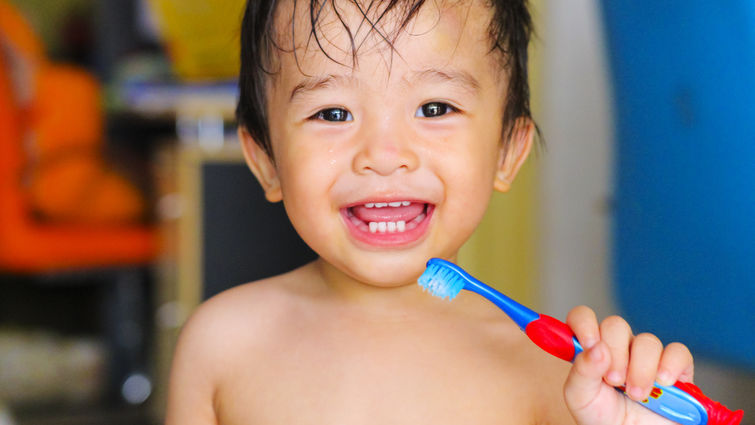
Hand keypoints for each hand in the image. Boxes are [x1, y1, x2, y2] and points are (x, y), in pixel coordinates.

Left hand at [562, 306, 694, 424]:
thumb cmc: (602, 416)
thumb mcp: (580, 396)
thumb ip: (582, 371)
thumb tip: (596, 347)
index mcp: (593, 348)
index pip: (583, 317)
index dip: (584, 323)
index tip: (589, 343)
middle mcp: (620, 347)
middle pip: (616, 325)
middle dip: (614, 354)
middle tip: (614, 382)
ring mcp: (648, 356)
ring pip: (647, 341)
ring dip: (640, 369)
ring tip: (636, 395)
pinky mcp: (676, 368)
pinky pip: (678, 352)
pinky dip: (671, 366)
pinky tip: (662, 384)